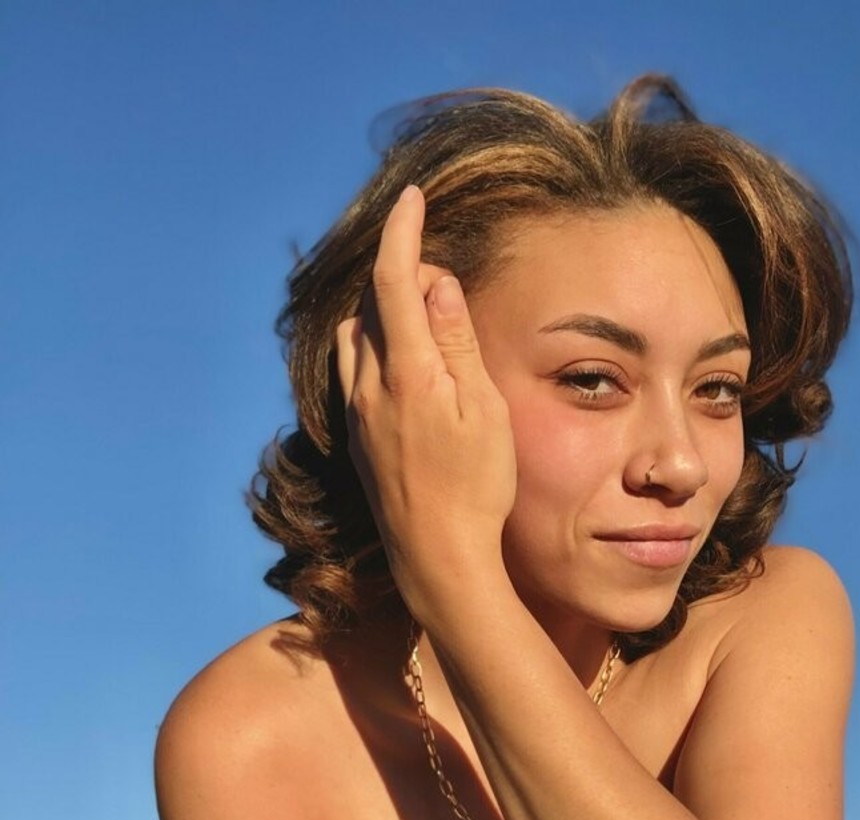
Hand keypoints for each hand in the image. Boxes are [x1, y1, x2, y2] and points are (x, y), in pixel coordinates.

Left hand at [335, 185, 516, 620]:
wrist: (437, 558)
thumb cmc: (476, 488)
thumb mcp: (483, 408)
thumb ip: (456, 341)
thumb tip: (435, 282)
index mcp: (408, 372)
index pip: (395, 279)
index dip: (403, 232)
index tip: (413, 198)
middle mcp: (371, 387)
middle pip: (369, 304)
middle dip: (397, 272)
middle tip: (438, 274)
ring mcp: (359, 415)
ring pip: (354, 337)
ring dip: (380, 311)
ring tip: (420, 316)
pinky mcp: (359, 440)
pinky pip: (354, 371)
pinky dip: (373, 345)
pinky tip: (402, 364)